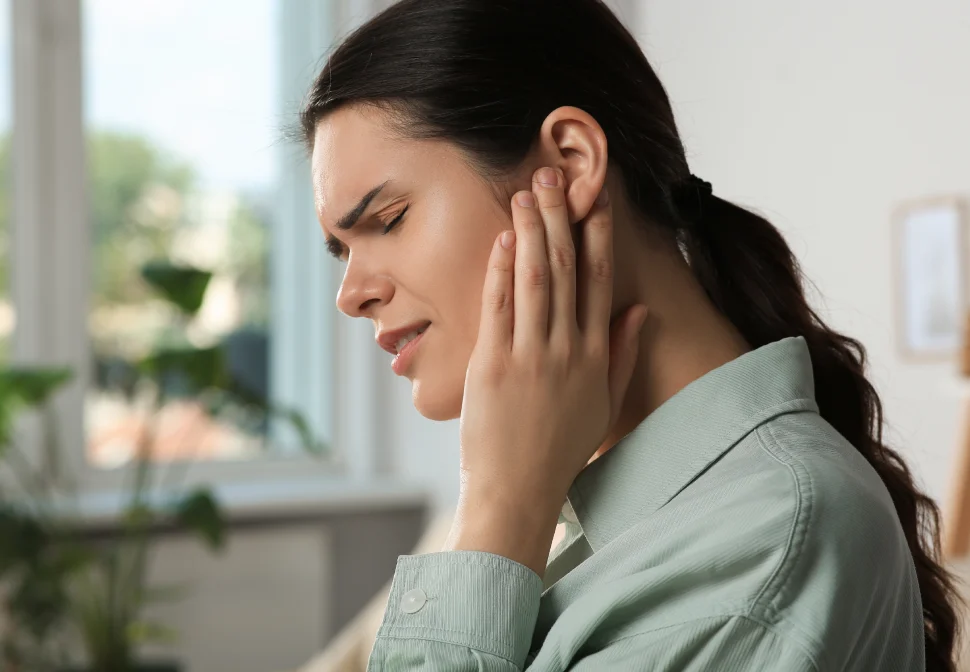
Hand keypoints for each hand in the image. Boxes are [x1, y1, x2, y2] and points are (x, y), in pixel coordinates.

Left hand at [444, 167, 647, 575]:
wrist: (519, 488)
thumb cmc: (560, 448)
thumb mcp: (604, 403)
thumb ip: (623, 353)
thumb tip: (640, 309)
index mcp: (596, 355)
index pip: (600, 283)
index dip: (597, 237)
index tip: (594, 201)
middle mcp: (568, 350)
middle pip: (566, 270)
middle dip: (559, 218)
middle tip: (552, 178)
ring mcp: (531, 357)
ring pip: (534, 280)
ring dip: (530, 232)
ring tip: (525, 193)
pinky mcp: (494, 365)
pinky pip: (499, 307)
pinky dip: (500, 271)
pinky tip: (501, 240)